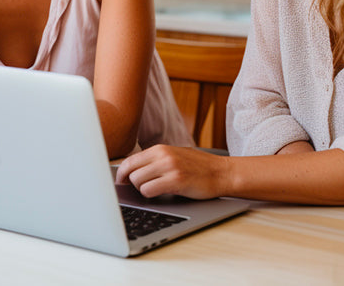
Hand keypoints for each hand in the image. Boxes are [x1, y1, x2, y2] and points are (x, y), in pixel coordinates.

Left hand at [115, 145, 229, 198]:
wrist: (222, 173)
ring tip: (155, 190)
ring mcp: (170, 167)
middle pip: (130, 172)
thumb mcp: (175, 155)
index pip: (130, 160)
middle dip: (131, 184)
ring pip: (137, 182)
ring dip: (142, 190)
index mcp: (160, 148)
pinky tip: (161, 193)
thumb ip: (156, 160)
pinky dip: (150, 195)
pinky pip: (149, 190)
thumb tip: (133, 170)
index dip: (121, 174)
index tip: (120, 182)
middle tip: (138, 189)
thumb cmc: (199, 167)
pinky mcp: (176, 180)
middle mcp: (163, 155)